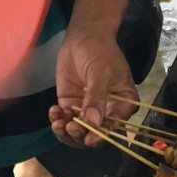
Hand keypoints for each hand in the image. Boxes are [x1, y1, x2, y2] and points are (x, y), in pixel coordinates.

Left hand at [49, 29, 137, 147]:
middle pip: (95, 134)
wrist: (82, 37)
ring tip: (57, 122)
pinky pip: (65, 121)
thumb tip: (94, 122)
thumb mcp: (101, 72)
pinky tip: (53, 111)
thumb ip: (97, 97)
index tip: (88, 139)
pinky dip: (58, 120)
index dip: (101, 136)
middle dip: (81, 135)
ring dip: (67, 132)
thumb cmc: (100, 51)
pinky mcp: (71, 106)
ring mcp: (87, 110)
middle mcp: (107, 111)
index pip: (114, 126)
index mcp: (123, 104)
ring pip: (79, 132)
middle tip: (69, 126)